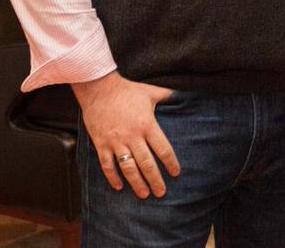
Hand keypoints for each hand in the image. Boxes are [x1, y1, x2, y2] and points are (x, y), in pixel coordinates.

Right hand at [72, 71, 179, 198]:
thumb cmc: (127, 91)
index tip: (176, 173)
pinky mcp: (101, 144)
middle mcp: (132, 136)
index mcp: (147, 125)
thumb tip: (185, 96)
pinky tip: (119, 187)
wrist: (99, 89)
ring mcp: (116, 141)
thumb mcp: (151, 92)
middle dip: (155, 180)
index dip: (171, 163)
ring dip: (137, 183)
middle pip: (147, 163)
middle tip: (162, 193)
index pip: (163, 149)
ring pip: (128, 168)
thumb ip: (168, 96)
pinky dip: (112, 177)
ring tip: (144, 194)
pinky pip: (107, 165)